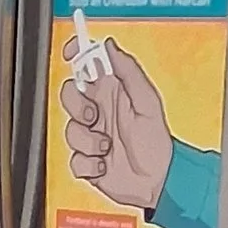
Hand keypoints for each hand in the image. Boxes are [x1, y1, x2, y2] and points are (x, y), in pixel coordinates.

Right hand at [59, 35, 173, 213]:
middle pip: (69, 95)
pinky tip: (104, 165)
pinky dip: (88, 164)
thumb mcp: (147, 101)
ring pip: (69, 130)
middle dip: (77, 105)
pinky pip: (73, 159)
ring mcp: (90, 136)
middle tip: (94, 116)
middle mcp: (99, 112)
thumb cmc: (156, 142)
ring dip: (88, 141)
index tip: (71, 52)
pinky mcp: (86, 161)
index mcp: (112, 93)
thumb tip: (109, 45)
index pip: (88, 66)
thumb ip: (128, 71)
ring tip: (107, 147)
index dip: (77, 53)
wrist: (157, 181)